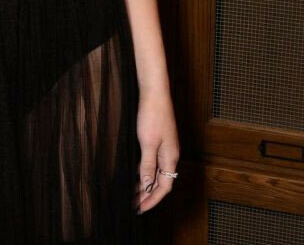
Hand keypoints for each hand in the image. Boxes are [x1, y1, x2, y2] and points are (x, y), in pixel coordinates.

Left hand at [134, 89, 178, 214]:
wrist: (155, 93)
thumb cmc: (152, 116)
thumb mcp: (147, 143)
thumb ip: (148, 165)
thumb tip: (148, 185)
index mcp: (170, 158)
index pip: (164, 187)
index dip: (152, 200)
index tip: (140, 209)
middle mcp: (170, 155)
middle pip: (162, 182)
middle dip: (149, 195)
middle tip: (134, 205)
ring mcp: (165, 147)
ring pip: (157, 172)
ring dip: (146, 184)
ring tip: (133, 194)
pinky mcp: (159, 140)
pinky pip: (153, 163)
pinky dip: (145, 172)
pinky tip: (136, 174)